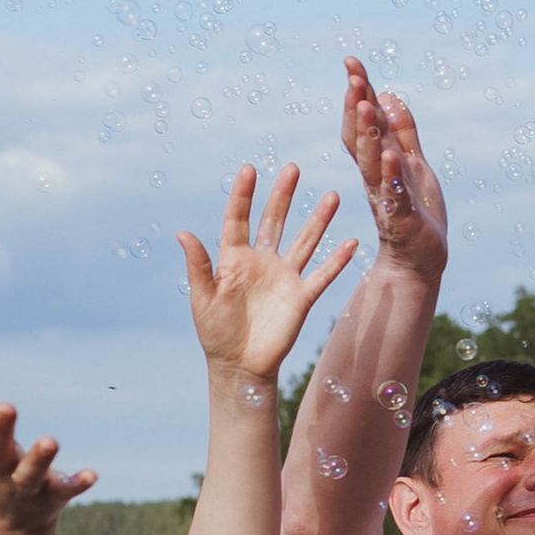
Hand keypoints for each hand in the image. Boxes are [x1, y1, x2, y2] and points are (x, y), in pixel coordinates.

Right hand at [0, 351, 96, 534]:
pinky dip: (77, 484)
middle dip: (0, 429)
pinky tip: (92, 474)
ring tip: (51, 441)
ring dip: (40, 458)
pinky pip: (65, 491)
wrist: (6, 528)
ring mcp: (24, 486)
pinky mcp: (51, 498)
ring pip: (30, 473)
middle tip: (6, 406)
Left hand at [179, 164, 359, 385]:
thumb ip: (199, 266)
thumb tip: (183, 232)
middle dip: (283, 195)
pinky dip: (336, 260)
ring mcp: (284, 278)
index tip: (249, 169)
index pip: (238, 219)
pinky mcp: (301, 297)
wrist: (240, 365)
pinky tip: (351, 242)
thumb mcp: (203, 298)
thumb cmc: (216, 332)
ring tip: (332, 195)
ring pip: (304, 241)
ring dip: (318, 219)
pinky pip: (322, 275)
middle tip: (293, 168)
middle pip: (274, 221)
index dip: (243, 195)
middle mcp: (262, 262)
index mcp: (234, 259)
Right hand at [341, 55, 448, 277]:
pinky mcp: (402, 219)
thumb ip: (404, 132)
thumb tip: (390, 95)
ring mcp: (388, 197)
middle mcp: (376, 177)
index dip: (358, 94)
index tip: (352, 64)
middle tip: (353, 77)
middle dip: (356, 107)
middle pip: (362, 138)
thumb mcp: (414, 164)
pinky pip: (394, 195)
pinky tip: (391, 156)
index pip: (362, 124)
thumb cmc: (417, 212)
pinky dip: (391, 176)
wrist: (421, 260)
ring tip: (365, 106)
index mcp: (378, 163)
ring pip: (372, 163)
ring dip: (368, 135)